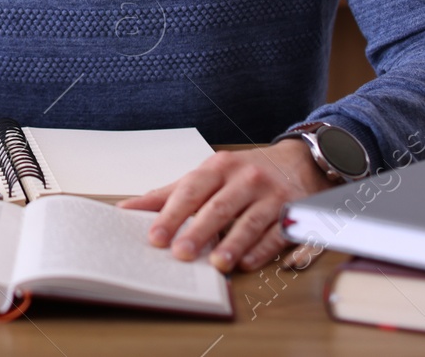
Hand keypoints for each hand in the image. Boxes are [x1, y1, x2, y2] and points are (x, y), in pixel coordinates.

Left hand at [118, 139, 332, 272]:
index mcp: (219, 168)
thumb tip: (127, 209)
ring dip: (234, 244)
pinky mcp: (295, 213)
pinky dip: (265, 249)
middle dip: (199, 231)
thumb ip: (170, 194)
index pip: (191, 190)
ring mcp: (272, 196)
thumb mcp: (207, 175)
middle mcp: (246, 180)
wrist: (297, 161)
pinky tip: (249, 263)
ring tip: (218, 264)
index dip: (172, 214)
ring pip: (251, 221)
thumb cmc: (243, 173)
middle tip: (181, 254)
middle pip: (219, 207)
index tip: (155, 237)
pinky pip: (279, 232)